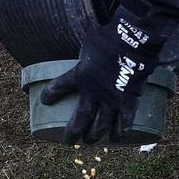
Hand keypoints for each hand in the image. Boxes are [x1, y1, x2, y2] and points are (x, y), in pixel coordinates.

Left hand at [40, 1, 159, 142]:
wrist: (133, 40)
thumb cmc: (109, 38)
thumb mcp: (87, 44)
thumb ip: (84, 54)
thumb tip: (82, 50)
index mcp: (79, 75)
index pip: (58, 88)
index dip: (50, 95)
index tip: (45, 100)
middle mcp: (93, 92)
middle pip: (80, 118)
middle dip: (73, 132)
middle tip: (68, 140)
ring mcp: (111, 98)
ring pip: (101, 125)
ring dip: (94, 135)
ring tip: (90, 141)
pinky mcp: (128, 100)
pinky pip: (124, 121)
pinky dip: (121, 131)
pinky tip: (118, 138)